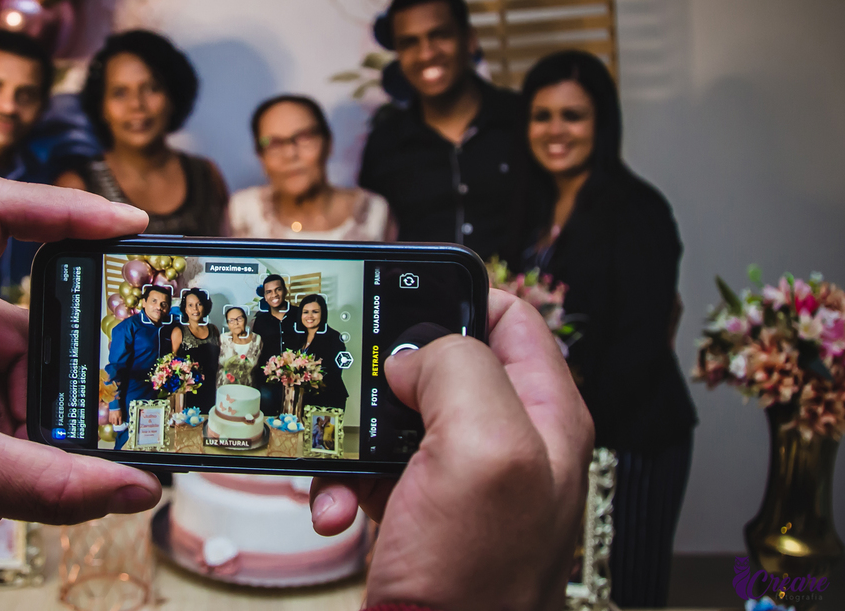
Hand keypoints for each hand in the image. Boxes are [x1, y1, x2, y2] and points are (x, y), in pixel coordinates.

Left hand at [0, 178, 160, 564]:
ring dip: (23, 444)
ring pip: (24, 380)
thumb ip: (48, 484)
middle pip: (33, 321)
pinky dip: (4, 457)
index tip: (129, 228)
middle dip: (52, 393)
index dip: (66, 208)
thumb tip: (133, 488)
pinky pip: (5, 410)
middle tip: (81, 435)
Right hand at [309, 290, 592, 609]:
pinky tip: (335, 507)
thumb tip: (414, 354)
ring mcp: (465, 477)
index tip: (400, 303)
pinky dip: (345, 482)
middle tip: (357, 385)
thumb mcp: (482, 451)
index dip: (455, 299)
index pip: (511, 316)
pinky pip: (375, 468)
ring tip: (339, 460)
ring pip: (399, 414)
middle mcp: (510, 440)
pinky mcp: (424, 508)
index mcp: (545, 414)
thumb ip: (460, 371)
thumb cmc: (474, 580)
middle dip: (387, 374)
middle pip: (443, 363)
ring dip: (356, 433)